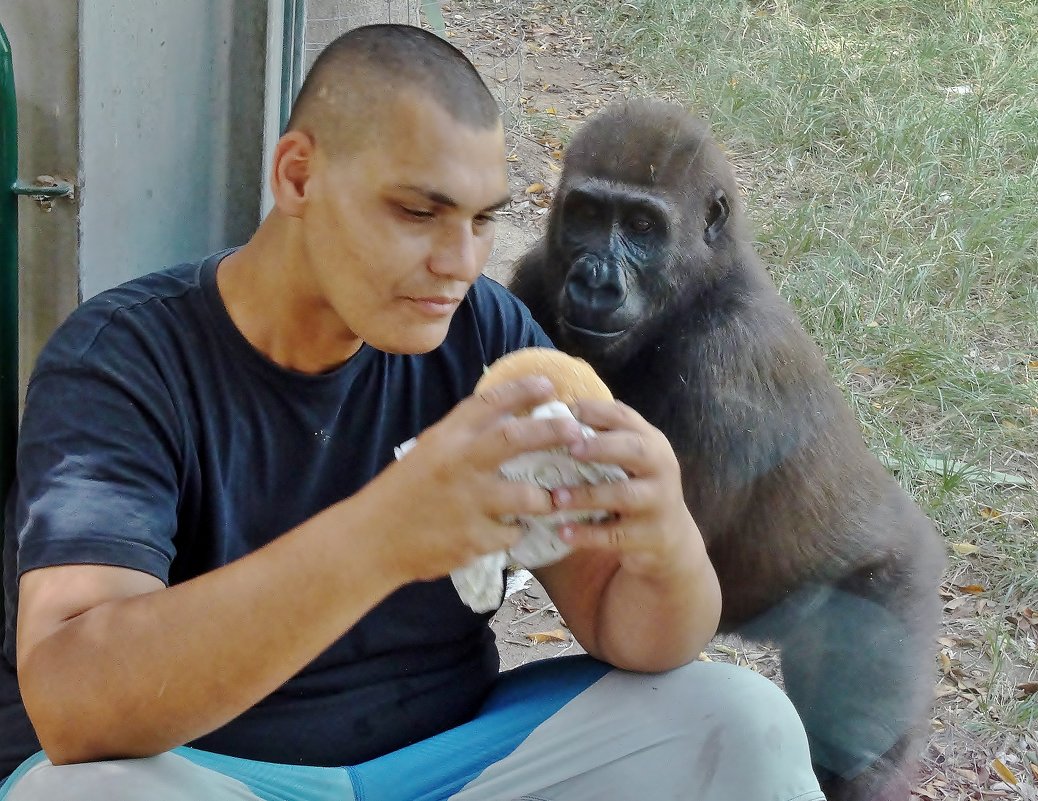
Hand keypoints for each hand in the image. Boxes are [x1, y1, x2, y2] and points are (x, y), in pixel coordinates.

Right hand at [355, 376, 586, 583]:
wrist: (373, 540)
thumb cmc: (403, 492)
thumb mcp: (429, 452)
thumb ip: (464, 438)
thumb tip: (508, 418)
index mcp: (446, 439)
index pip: (488, 402)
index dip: (522, 390)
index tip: (548, 385)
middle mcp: (459, 465)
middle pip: (516, 439)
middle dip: (553, 432)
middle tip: (578, 432)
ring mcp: (469, 503)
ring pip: (528, 496)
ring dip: (545, 498)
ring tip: (551, 500)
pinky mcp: (474, 539)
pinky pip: (512, 533)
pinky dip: (515, 532)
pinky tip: (510, 531)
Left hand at [550, 399, 702, 577]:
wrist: (671, 537)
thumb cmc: (637, 486)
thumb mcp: (631, 459)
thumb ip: (604, 438)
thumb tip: (554, 417)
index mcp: (652, 442)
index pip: (627, 418)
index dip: (598, 412)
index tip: (568, 411)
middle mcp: (661, 468)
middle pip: (635, 450)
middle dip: (601, 447)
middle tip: (570, 448)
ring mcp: (658, 502)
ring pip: (624, 495)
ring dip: (588, 495)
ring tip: (556, 496)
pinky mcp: (649, 535)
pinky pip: (615, 535)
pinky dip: (587, 534)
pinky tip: (563, 532)